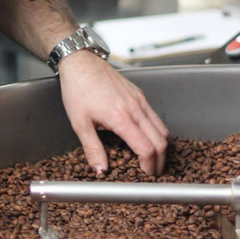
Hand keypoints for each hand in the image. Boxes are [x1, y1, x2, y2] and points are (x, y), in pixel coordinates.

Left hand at [58, 50, 168, 175]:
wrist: (80, 63)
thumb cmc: (78, 89)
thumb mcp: (80, 124)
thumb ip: (92, 149)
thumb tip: (101, 170)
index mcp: (121, 118)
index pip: (147, 148)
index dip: (149, 166)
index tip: (146, 175)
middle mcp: (135, 109)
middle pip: (161, 141)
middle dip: (160, 160)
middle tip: (152, 173)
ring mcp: (140, 100)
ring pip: (162, 128)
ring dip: (161, 146)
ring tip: (151, 158)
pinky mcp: (139, 94)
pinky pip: (155, 116)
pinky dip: (156, 131)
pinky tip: (146, 137)